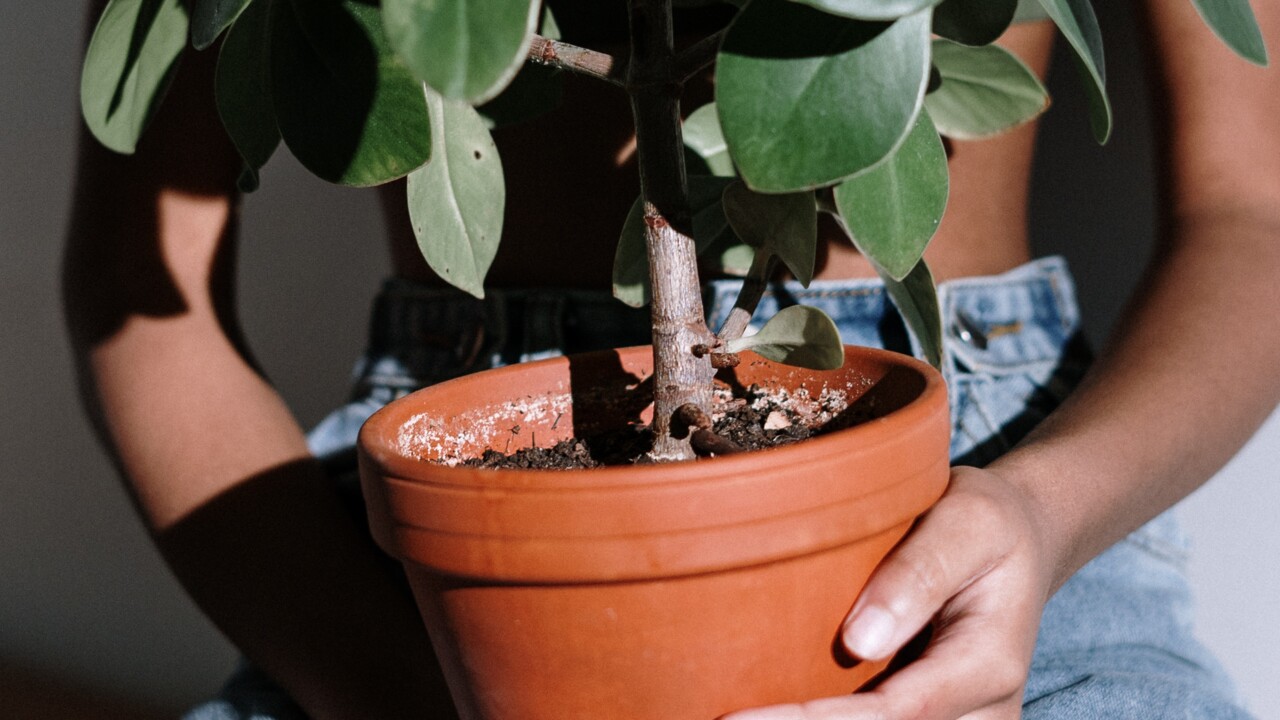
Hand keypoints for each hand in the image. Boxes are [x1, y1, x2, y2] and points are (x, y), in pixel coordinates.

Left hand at [722, 466, 1055, 719]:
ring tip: (739, 713)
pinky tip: (772, 712)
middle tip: (723, 717)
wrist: (1020, 543)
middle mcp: (984, 713)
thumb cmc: (986, 523)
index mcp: (989, 663)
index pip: (894, 713)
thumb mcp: (968, 520)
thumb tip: (859, 643)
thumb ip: (919, 573)